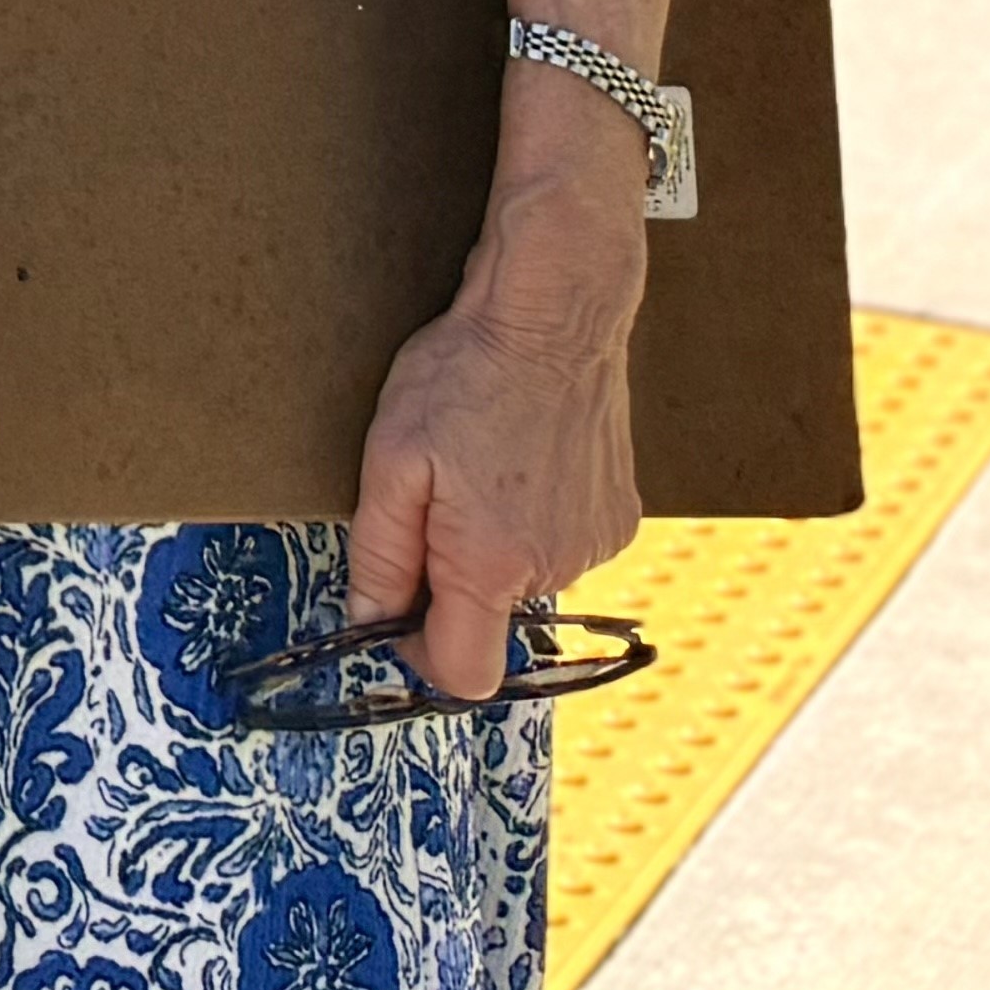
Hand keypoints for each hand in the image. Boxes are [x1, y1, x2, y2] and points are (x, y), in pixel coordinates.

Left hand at [349, 162, 650, 701]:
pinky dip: (534, 517)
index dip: (421, 655)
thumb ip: (382, 552)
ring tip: (481, 463)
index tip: (397, 616)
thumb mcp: (392, 459)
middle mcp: (555, 569)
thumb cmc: (466, 376)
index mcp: (492, 565)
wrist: (555, 315)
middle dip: (452, 577)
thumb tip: (369, 620)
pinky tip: (519, 459)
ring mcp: (595, 544)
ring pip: (525, 576)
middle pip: (490, 617)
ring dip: (494, 541)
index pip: (465, 674)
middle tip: (434, 496)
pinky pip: (562, 543)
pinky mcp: (621, 517)